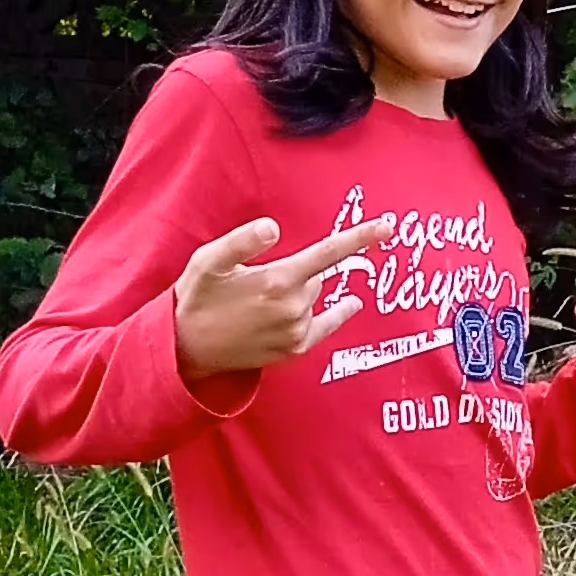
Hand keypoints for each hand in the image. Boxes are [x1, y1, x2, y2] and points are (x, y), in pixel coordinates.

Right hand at [175, 216, 391, 382]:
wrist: (187, 348)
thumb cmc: (198, 298)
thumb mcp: (208, 261)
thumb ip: (241, 241)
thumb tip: (272, 228)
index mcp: (277, 280)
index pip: (329, 252)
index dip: (360, 237)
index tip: (388, 226)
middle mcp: (294, 308)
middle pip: (316, 276)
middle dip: (298, 272)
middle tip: (261, 280)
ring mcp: (297, 331)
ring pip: (314, 298)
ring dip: (299, 293)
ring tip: (260, 302)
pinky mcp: (295, 349)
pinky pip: (326, 324)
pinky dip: (336, 313)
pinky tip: (351, 303)